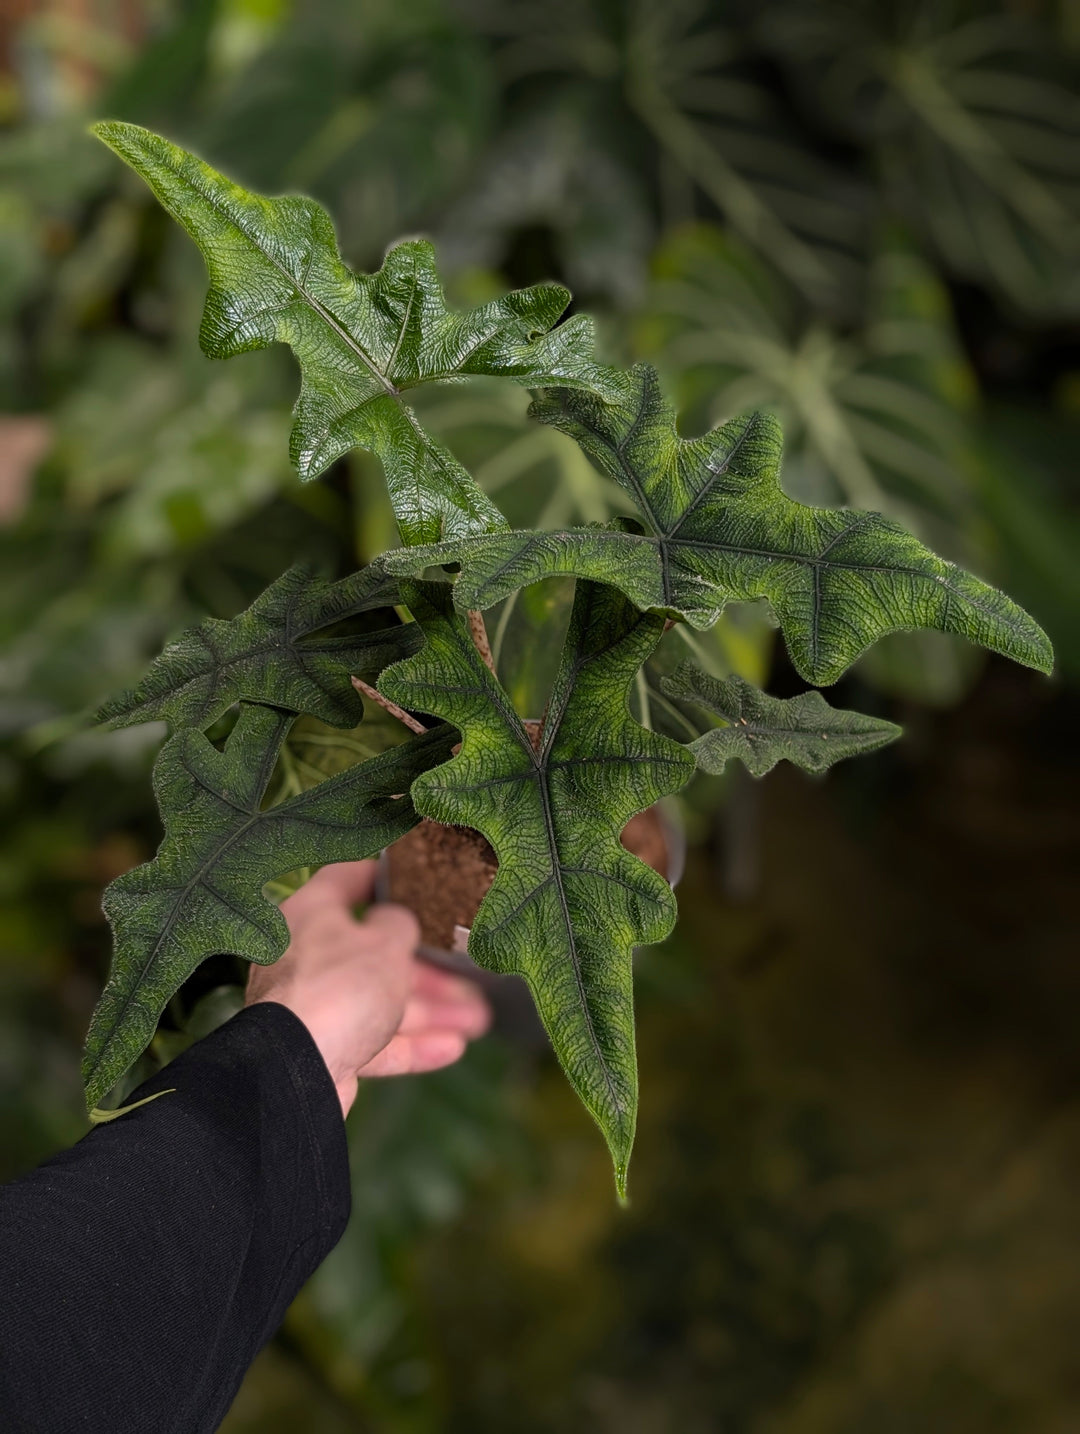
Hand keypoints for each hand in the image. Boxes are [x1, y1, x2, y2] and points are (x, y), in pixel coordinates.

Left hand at [245, 860, 490, 1116]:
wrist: (297, 1072)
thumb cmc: (338, 989)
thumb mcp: (385, 943)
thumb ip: (399, 924)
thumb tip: (397, 920)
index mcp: (310, 914)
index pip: (345, 879)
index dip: (380, 875)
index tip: (413, 874)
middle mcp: (306, 957)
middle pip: (373, 952)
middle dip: (426, 968)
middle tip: (465, 973)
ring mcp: (313, 1005)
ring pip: (378, 1001)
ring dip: (428, 1010)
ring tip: (476, 1019)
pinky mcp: (323, 1047)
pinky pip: (373, 1040)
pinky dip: (410, 1044)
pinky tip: (451, 1047)